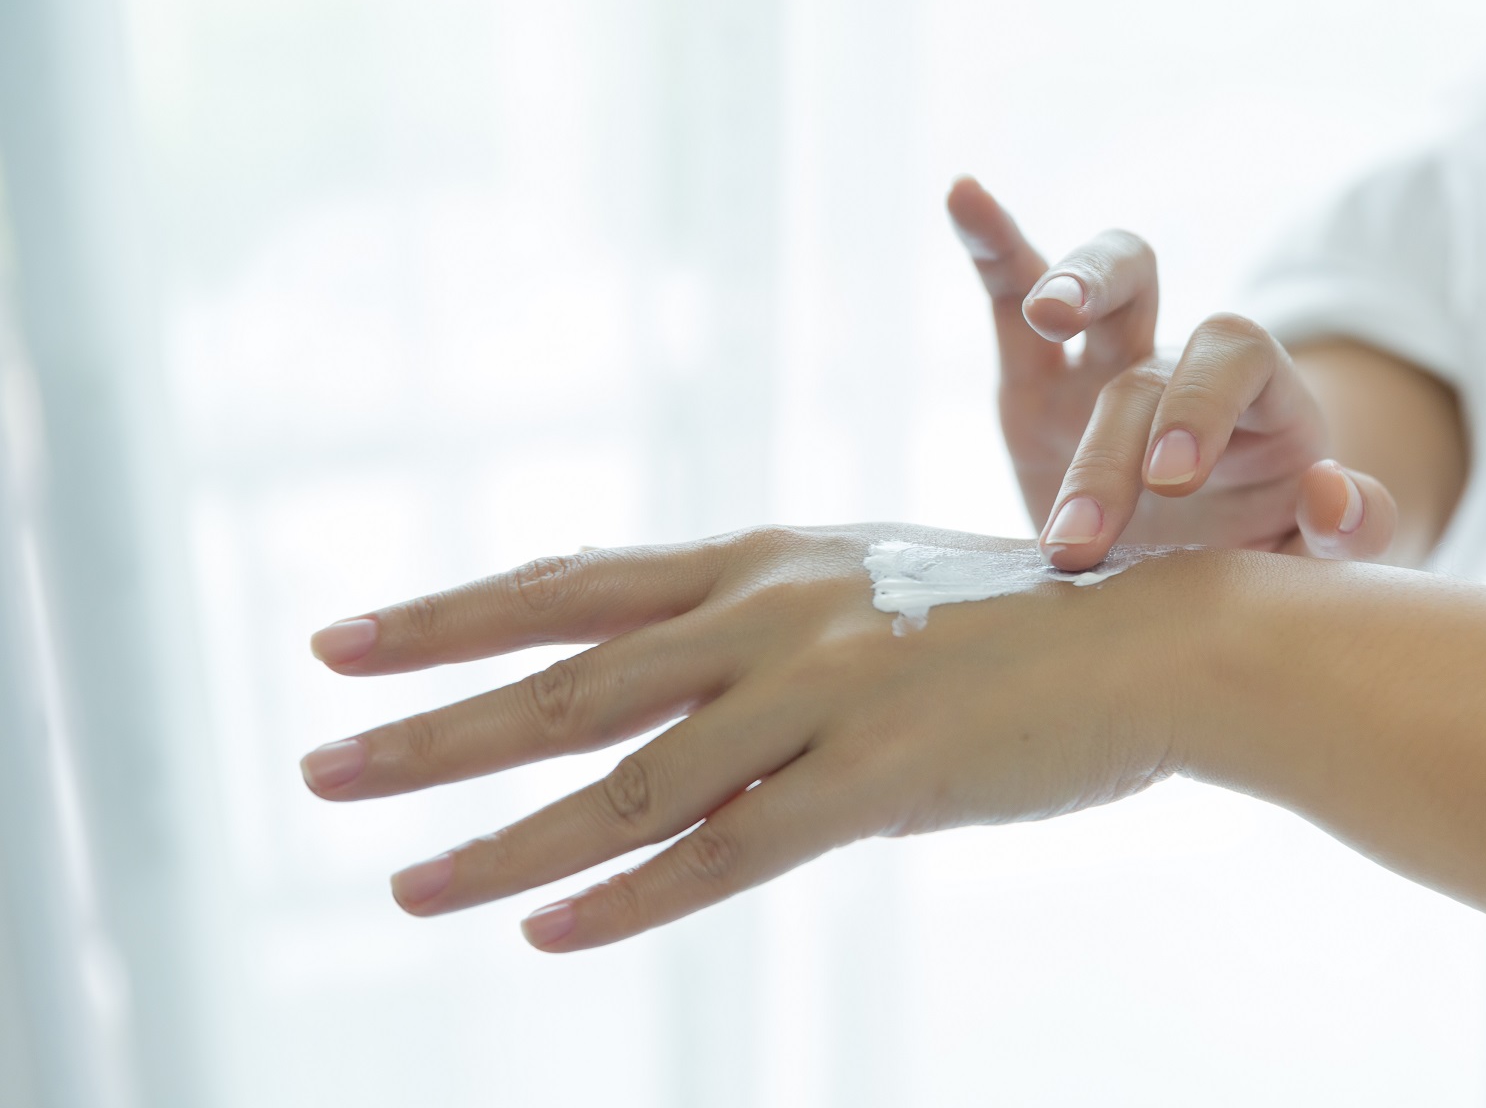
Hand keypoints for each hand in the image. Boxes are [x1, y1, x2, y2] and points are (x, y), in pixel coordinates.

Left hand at [300, 526, 1195, 951]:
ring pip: (627, 777)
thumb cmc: (1020, 621)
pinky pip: (729, 850)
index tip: (348, 641)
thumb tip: (682, 714)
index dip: (453, 614)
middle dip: (432, 726)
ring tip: (402, 883)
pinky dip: (631, 897)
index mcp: (766, 557)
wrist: (1165, 638)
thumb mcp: (873, 594)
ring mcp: (823, 690)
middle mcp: (774, 611)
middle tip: (318, 763)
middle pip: (568, 676)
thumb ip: (771, 641)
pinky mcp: (878, 776)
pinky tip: (546, 930)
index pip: (574, 585)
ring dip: (503, 838)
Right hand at [947, 176, 1397, 570]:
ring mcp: (1108, 366)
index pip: (1241, 359)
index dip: (1205, 402)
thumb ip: (1351, 533)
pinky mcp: (1036, 379)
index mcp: (1261, 408)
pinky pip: (1012, 294)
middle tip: (1090, 510)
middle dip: (1123, 422)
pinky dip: (991, 242)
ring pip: (1108, 285)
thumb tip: (1328, 486)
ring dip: (1074, 282)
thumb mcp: (1314, 565)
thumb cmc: (1254, 562)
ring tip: (1046, 315)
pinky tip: (964, 194)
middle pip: (1164, 349)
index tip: (1169, 480)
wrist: (1182, 579)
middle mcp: (1186, 371)